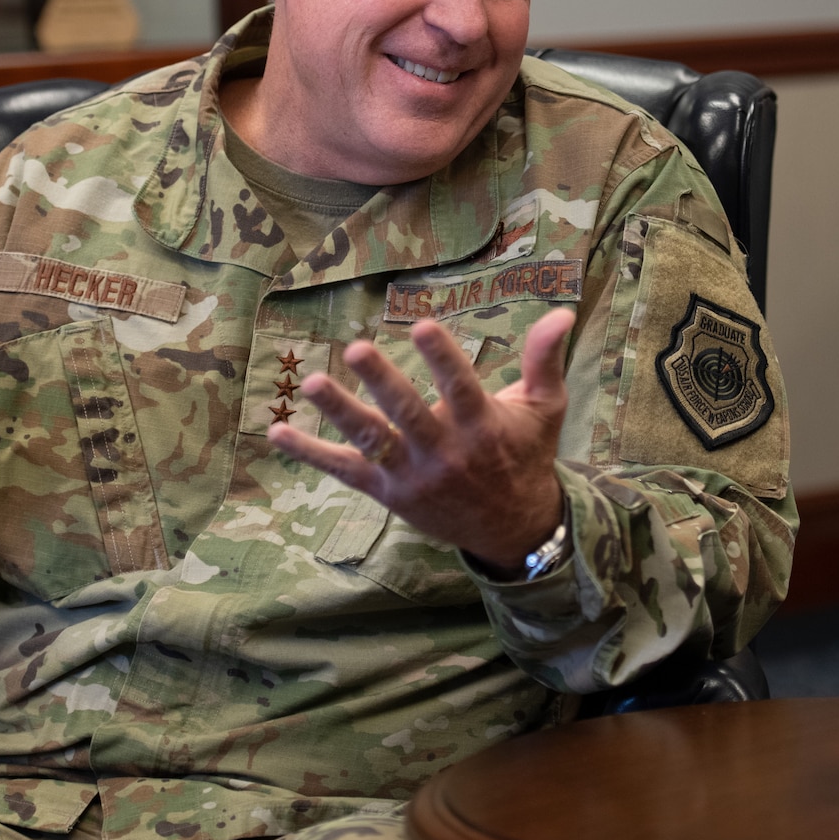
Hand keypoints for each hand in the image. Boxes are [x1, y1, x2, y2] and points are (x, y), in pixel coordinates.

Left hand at [269, 308, 574, 573]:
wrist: (513, 528)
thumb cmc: (526, 457)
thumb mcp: (544, 409)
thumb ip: (545, 359)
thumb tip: (562, 311)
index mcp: (481, 427)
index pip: (460, 387)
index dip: (442, 357)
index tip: (424, 323)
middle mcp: (444, 452)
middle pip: (408, 413)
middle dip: (383, 381)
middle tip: (357, 348)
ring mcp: (411, 474)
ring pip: (371, 440)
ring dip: (340, 411)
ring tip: (312, 383)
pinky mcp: (387, 491)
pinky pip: (343, 471)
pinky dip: (309, 453)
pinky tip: (275, 431)